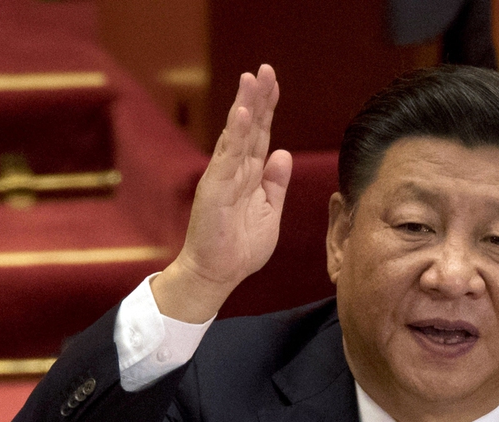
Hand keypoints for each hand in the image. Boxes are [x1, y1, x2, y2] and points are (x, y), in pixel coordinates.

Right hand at [153, 64, 292, 322]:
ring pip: (236, 135)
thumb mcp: (269, 212)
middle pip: (249, 127)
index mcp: (249, 175)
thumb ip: (276, 184)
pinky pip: (227, 157)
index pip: (260, 134)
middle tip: (264, 69)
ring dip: (244, 106)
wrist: (217, 274)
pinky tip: (242, 113)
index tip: (272, 81)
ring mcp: (223, 177)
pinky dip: (234, 135)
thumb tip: (283, 153)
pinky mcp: (215, 189)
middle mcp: (235, 170)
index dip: (267, 108)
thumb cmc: (240, 247)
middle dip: (257, 97)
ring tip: (250, 79)